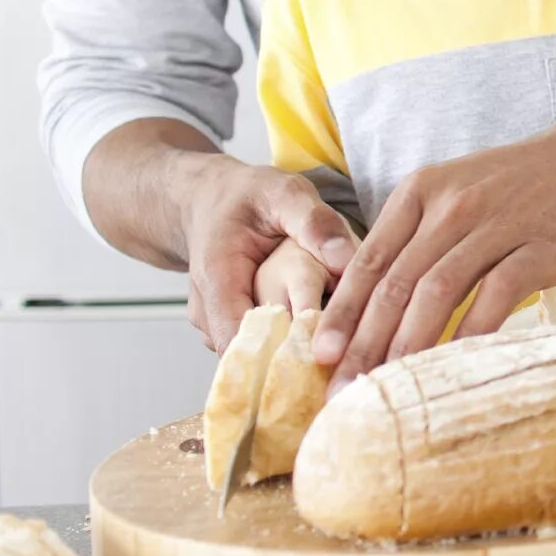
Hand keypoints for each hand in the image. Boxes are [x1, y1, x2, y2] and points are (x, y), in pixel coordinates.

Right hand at [170, 155, 355, 350]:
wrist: (207, 198)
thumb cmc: (247, 195)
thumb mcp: (285, 193)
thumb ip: (314, 223)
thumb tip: (348, 258)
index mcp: (218, 279)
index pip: (242, 341)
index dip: (283, 358)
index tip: (328, 358)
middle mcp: (208, 310)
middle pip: (250, 358)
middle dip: (295, 362)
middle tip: (345, 361)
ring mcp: (213, 323)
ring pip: (254, 357)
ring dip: (291, 357)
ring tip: (337, 352)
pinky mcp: (226, 327)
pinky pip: (255, 349)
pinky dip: (285, 348)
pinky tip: (320, 343)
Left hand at [312, 125, 555, 382]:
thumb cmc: (519, 185)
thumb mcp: (454, 193)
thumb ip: (416, 237)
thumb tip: (375, 303)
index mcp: (420, 193)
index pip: (368, 261)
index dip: (341, 312)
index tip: (318, 356)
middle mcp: (450, 207)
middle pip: (394, 283)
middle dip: (363, 341)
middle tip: (341, 388)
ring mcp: (495, 226)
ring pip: (435, 292)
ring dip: (405, 344)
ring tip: (386, 385)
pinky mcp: (537, 247)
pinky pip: (493, 296)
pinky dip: (469, 333)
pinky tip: (452, 365)